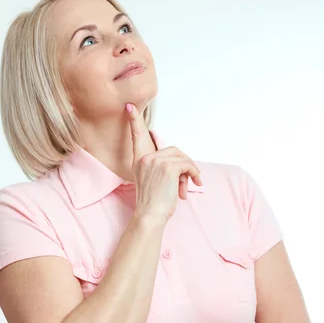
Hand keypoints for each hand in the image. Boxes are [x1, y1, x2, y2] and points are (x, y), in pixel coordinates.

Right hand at [125, 103, 202, 224]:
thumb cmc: (154, 204)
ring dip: (190, 171)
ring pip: (182, 158)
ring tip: (188, 186)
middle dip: (184, 164)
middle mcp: (145, 158)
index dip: (134, 121)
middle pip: (173, 150)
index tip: (129, 107)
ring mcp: (156, 161)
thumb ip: (162, 168)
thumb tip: (181, 162)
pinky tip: (193, 184)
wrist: (150, 216)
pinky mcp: (168, 167)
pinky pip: (187, 165)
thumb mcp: (154, 182)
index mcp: (139, 161)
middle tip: (188, 180)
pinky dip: (194, 174)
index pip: (136, 136)